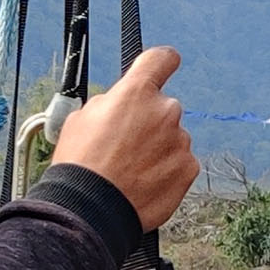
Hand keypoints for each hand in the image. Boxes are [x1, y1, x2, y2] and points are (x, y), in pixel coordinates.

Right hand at [50, 48, 199, 230]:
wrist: (91, 209)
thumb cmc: (81, 165)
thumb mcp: (81, 119)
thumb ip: (110, 103)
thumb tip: (118, 102)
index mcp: (136, 92)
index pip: (161, 59)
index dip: (162, 62)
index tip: (164, 66)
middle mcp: (165, 111)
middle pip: (162, 109)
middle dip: (148, 123)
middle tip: (125, 146)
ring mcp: (180, 140)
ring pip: (171, 138)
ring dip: (157, 149)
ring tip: (130, 170)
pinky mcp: (189, 168)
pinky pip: (180, 163)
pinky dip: (166, 171)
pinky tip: (144, 183)